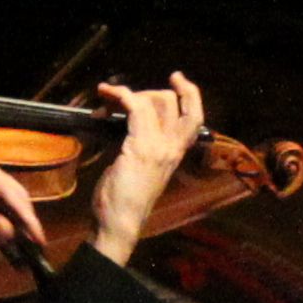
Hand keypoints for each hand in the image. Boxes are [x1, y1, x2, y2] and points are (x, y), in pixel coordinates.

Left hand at [84, 73, 206, 264]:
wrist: (119, 223)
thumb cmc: (125, 202)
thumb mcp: (140, 169)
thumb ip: (142, 145)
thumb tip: (127, 124)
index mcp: (175, 154)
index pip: (194, 117)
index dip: (190, 94)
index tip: (176, 79)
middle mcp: (171, 148)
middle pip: (173, 102)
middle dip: (147, 91)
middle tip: (124, 98)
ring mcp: (157, 147)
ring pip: (154, 101)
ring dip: (127, 92)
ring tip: (107, 97)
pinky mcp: (139, 147)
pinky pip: (135, 108)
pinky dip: (120, 95)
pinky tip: (108, 95)